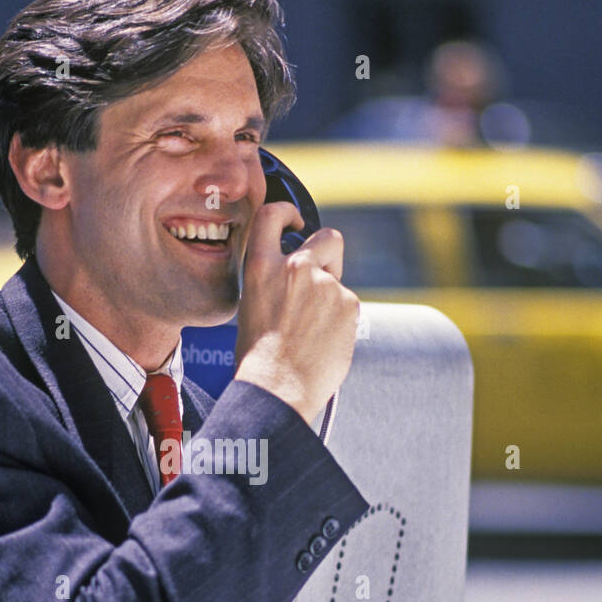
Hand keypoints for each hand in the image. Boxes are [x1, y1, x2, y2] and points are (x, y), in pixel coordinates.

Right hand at [234, 201, 359, 424]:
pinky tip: (324, 343)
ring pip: (338, 282)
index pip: (272, 215)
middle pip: (329, 238)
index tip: (297, 223)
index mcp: (262, 267)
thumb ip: (274, 282)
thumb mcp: (252, 306)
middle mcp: (296, 268)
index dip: (288, 213)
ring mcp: (326, 285)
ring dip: (331, 300)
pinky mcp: (349, 305)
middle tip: (321, 279)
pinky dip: (340, 322)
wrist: (278, 388)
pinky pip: (348, 306)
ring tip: (312, 333)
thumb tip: (297, 278)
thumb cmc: (259, 358)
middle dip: (330, 253)